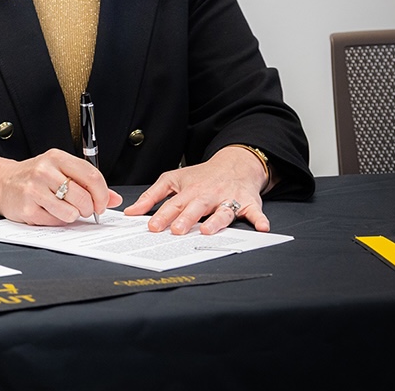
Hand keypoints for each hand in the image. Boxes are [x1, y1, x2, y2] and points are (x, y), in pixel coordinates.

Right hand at [0, 149, 121, 224]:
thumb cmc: (34, 177)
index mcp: (56, 158)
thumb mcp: (60, 171)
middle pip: (83, 197)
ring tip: (64, 210)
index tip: (102, 203)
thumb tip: (114, 199)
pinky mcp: (27, 208)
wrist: (1, 183)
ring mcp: (34, 189)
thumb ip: (87, 183)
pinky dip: (56, 221)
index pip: (91, 175)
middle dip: (89, 209)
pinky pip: (54, 222)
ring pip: (71, 212)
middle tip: (83, 209)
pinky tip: (48, 212)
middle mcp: (45, 170)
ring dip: (72, 216)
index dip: (102, 194)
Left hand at [122, 146, 270, 233]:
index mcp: (189, 191)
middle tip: (176, 231)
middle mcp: (208, 195)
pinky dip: (260, 219)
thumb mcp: (173, 180)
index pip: (173, 204)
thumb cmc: (201, 176)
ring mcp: (228, 199)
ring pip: (222, 211)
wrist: (234, 163)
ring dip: (216, 221)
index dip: (162, 216)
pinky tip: (262, 227)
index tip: (152, 227)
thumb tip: (131, 212)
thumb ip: (152, 196)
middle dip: (186, 218)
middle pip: (196, 208)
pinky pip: (255, 212)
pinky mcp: (248, 203)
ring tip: (207, 230)